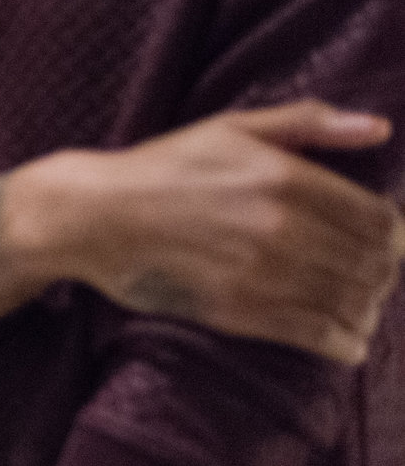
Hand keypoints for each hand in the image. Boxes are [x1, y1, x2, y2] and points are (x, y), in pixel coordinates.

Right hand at [36, 101, 404, 362]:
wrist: (92, 215)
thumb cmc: (161, 167)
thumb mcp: (232, 127)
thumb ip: (307, 123)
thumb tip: (379, 129)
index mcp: (285, 177)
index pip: (379, 220)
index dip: (395, 238)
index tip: (387, 244)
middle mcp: (281, 227)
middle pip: (372, 265)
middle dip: (383, 276)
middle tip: (374, 280)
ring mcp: (259, 273)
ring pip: (350, 302)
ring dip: (367, 311)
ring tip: (361, 311)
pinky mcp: (237, 311)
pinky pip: (315, 334)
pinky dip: (343, 342)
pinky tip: (346, 341)